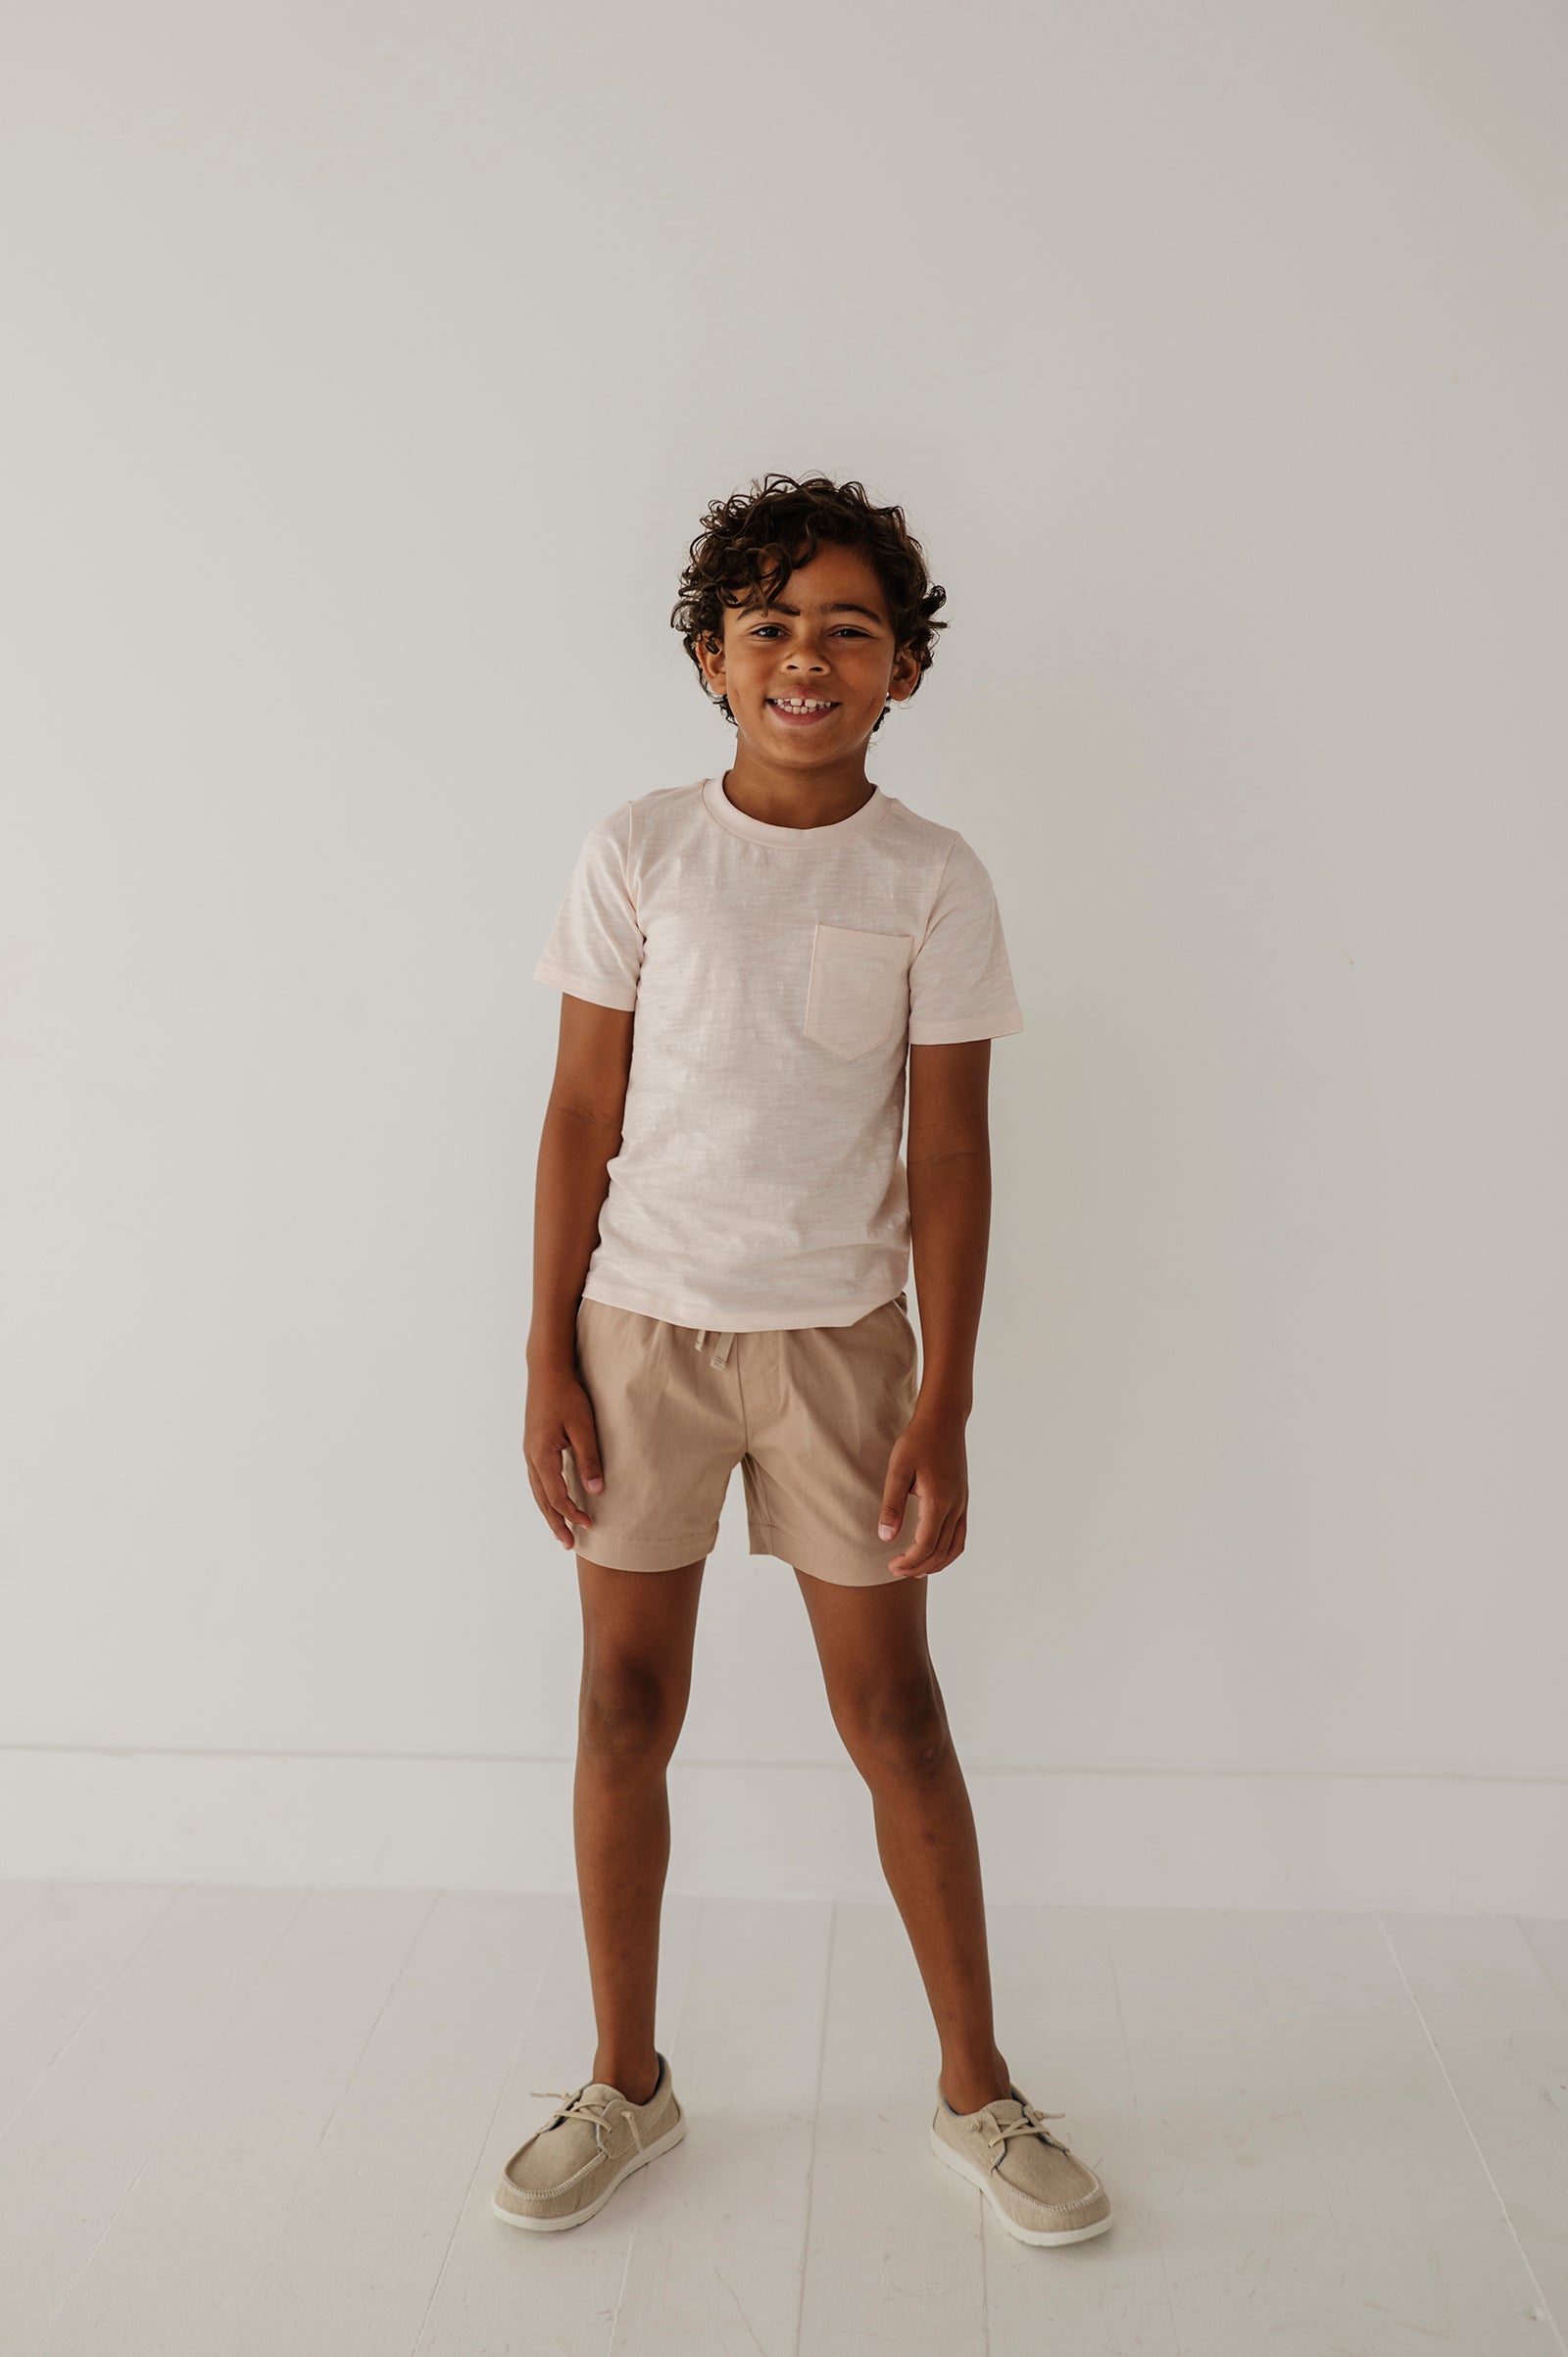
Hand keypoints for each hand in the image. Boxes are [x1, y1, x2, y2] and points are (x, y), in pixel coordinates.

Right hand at [524, 1370, 603, 1551]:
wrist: (547, 1371)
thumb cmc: (567, 1396)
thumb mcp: (583, 1427)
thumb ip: (589, 1459)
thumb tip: (596, 1490)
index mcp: (542, 1455)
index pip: (557, 1495)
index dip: (573, 1513)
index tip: (589, 1525)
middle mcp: (531, 1457)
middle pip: (543, 1499)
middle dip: (556, 1523)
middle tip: (568, 1544)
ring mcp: (530, 1451)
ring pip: (538, 1491)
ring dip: (549, 1512)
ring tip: (560, 1530)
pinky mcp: (533, 1445)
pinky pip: (537, 1479)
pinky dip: (545, 1496)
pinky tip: (553, 1500)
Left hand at [877, 1404, 968, 1577]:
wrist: (944, 1420)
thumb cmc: (917, 1441)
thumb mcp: (897, 1470)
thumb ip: (892, 1505)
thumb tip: (886, 1538)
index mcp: (939, 1501)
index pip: (926, 1545)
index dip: (909, 1561)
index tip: (891, 1565)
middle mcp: (955, 1507)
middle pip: (941, 1551)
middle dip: (918, 1566)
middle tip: (895, 1570)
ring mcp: (962, 1504)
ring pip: (954, 1547)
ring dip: (935, 1563)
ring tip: (914, 1569)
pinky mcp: (963, 1500)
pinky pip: (960, 1536)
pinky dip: (948, 1551)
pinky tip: (933, 1552)